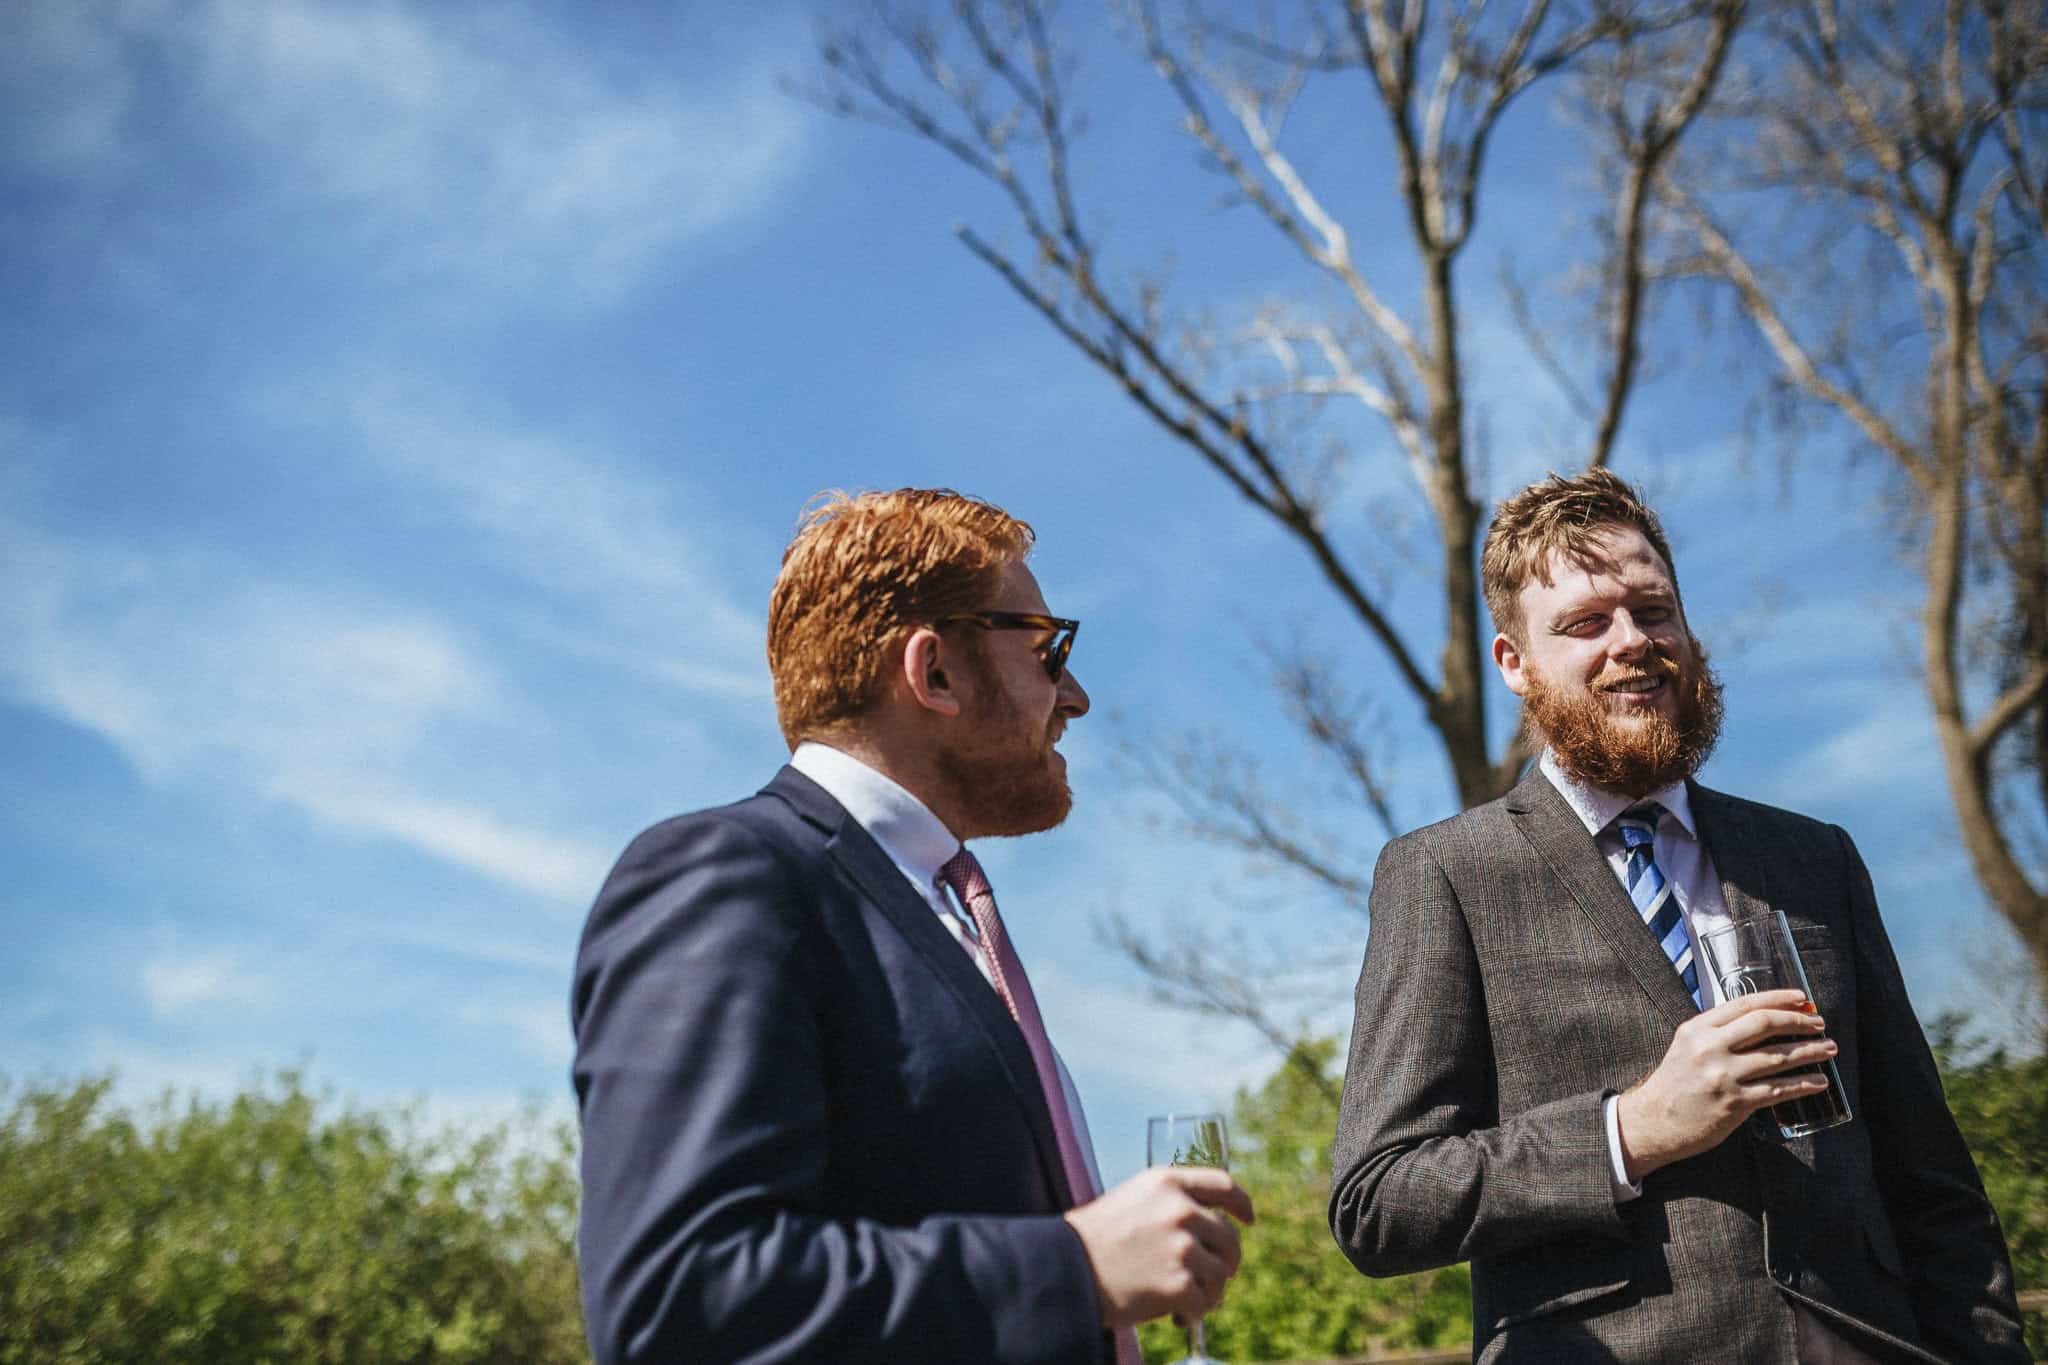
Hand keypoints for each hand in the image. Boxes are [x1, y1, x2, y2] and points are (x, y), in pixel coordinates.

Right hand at [1062, 1165, 1255, 1330]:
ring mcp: (1182, 1247)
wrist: (1066, 1269)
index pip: (1223, 1186)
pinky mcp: (1179, 1284)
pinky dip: (1195, 1312)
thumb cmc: (1095, 1238)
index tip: (1248, 1219)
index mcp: (1167, 1183)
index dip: (1241, 1204)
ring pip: (1221, 1273)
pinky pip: (1205, 1302)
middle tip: (1213, 1276)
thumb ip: (1171, 1202)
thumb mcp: (1133, 1200)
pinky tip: (1177, 1315)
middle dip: (1225, 1260)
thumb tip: (1210, 1224)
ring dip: (1210, 1290)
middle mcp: (1180, 1210)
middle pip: (1229, 1237)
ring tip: (1187, 1299)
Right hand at [1614, 988, 1836, 1181]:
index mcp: (1697, 1028)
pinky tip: (1819, 1081)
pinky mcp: (1735, 1103)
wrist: (1654, 1121)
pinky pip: (1778, 1089)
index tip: (1802, 999)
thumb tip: (1763, 1021)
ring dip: (1809, 1051)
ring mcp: (1723, 1076)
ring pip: (1777, 1057)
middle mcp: (1710, 1048)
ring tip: (1828, 1049)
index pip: (1744, 1004)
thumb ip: (1718, 1032)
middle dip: (1798, 1022)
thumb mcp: (1688, 1045)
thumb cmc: (1675, 1083)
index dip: (1778, 999)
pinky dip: (1803, 1084)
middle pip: (1764, 1024)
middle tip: (1819, 1024)